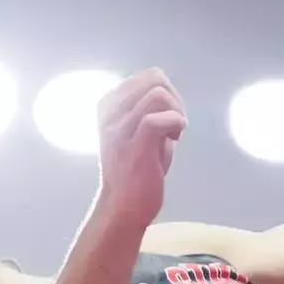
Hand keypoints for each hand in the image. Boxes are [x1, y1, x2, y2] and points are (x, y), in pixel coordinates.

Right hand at [96, 68, 186, 227]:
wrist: (123, 207)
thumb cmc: (135, 172)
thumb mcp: (136, 131)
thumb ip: (147, 110)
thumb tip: (169, 94)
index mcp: (108, 105)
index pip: (147, 76)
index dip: (167, 93)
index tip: (166, 119)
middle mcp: (110, 111)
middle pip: (155, 78)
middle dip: (174, 99)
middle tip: (173, 126)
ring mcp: (120, 127)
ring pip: (158, 93)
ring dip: (176, 111)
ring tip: (172, 134)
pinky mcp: (134, 143)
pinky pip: (160, 117)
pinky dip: (175, 124)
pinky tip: (174, 139)